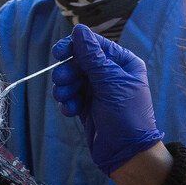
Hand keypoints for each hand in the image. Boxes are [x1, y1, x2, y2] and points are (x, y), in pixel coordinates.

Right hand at [50, 24, 162, 174]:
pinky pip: (71, 96)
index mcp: (123, 63)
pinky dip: (67, 102)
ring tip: (67, 99)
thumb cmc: (126, 116)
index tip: (58, 53)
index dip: (75, 47)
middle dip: (68, 71)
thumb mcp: (110, 82)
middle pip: (80, 61)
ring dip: (65, 88)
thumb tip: (79, 30)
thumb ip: (92, 57)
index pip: (95, 45)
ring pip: (72, 79)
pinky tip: (71, 111)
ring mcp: (98, 91)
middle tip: (62, 81)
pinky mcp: (87, 107)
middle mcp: (111, 74)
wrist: (126, 154)